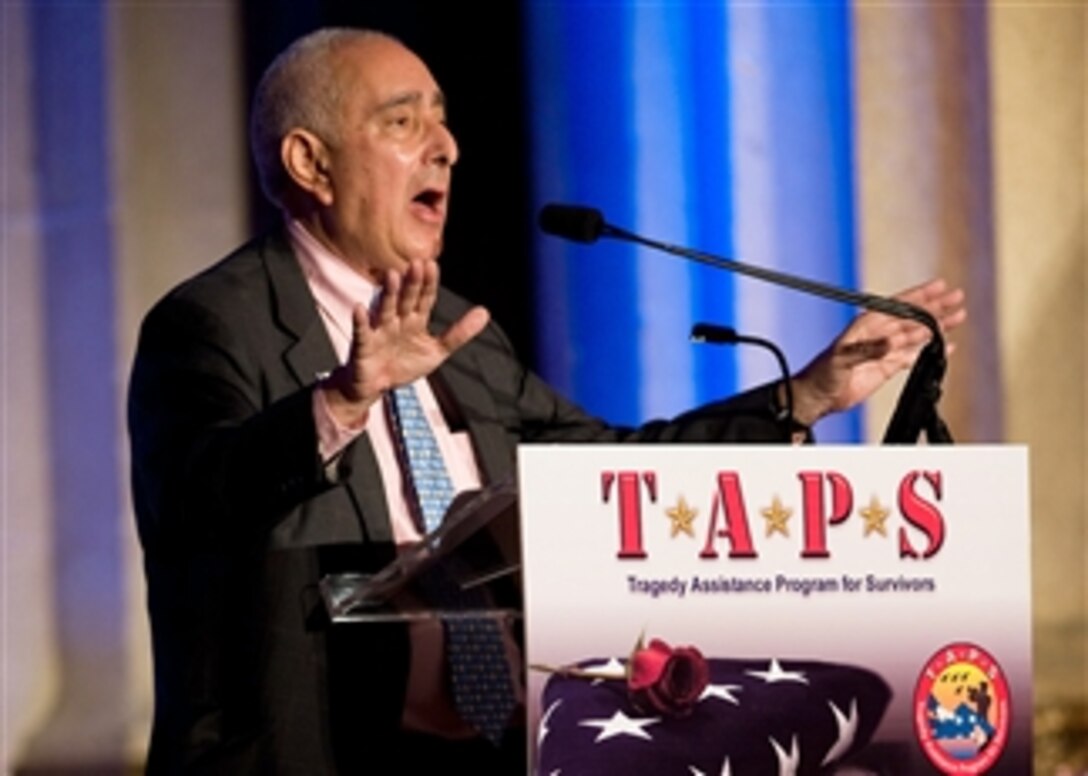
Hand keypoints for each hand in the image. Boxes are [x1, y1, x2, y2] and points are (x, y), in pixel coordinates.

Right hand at [320, 260, 489, 424]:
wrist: (376, 386)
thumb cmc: (405, 364)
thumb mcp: (437, 351)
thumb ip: (460, 333)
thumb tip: (485, 312)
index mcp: (415, 321)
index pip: (425, 299)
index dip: (429, 284)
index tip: (433, 265)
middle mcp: (397, 321)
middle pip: (406, 299)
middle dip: (411, 283)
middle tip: (416, 264)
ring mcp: (380, 331)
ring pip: (385, 309)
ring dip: (388, 293)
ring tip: (391, 276)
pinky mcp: (364, 345)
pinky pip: (362, 332)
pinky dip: (361, 321)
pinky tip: (359, 308)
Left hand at [789, 279, 965, 425]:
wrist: (818, 397)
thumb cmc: (822, 373)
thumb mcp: (841, 358)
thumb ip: (867, 350)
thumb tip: (891, 343)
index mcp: (866, 325)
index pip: (898, 305)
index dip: (919, 296)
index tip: (940, 286)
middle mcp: (878, 334)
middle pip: (912, 316)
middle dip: (935, 306)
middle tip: (957, 297)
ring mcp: (884, 350)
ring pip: (916, 334)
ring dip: (937, 326)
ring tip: (958, 316)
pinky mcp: (887, 367)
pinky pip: (913, 356)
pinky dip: (929, 350)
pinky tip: (946, 346)